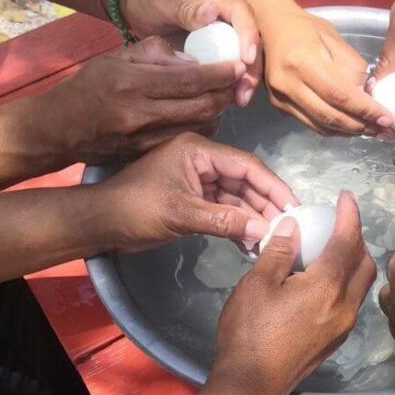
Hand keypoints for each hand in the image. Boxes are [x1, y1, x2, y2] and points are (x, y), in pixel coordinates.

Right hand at [55, 37, 242, 163]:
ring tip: (224, 95)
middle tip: (238, 81)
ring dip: (218, 111)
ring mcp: (144, 139)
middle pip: (201, 106)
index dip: (219, 73)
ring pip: (199, 126)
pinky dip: (202, 125)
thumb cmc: (87, 87)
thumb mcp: (115, 58)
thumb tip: (193, 59)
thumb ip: (154, 54)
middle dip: (226, 93)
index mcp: (131, 83)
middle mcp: (140, 114)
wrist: (59, 129)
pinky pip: (186, 138)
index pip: (189, 79)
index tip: (237, 65)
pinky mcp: (147, 154)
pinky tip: (204, 114)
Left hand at [98, 133, 295, 250]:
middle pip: (245, 181)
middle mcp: (202, 161)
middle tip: (287, 228)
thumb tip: (264, 230)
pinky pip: (224, 211)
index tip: (293, 207)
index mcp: (198, 150)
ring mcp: (198, 181)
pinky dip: (237, 226)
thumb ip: (225, 221)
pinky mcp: (194, 200)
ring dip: (253, 219)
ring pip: (237, 198)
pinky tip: (250, 244)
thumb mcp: (182, 214)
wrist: (101, 223)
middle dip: (266, 205)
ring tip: (270, 241)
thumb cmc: (136, 209)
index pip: (246, 165)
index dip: (273, 186)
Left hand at [120, 0, 262, 106]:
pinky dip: (230, 84)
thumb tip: (212, 12)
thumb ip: (185, 8)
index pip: (242, 13)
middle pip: (249, 40)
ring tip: (239, 101)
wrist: (135, 6)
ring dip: (244, 80)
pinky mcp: (215, 52)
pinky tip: (227, 100)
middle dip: (250, 67)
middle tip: (244, 92)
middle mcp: (226, 17)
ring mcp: (222, 36)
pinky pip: (228, 68)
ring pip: (243, 57)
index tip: (246, 59)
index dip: (248, 35)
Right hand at [212, 192, 375, 394]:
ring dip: (354, 263)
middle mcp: (344, 306)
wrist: (252, 384)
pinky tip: (324, 281)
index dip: (350, 215)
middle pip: (365, 263)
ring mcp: (343, 326)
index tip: (346, 197)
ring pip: (361, 285)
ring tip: (331, 250)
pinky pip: (351, 303)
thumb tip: (293, 226)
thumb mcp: (258, 283)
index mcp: (327, 286)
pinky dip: (346, 283)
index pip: (348, 241)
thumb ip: (278, 251)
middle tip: (337, 224)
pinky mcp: (335, 340)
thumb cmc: (250, 332)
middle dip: (357, 239)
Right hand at [261, 7, 392, 135]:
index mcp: (303, 61)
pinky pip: (311, 124)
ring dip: (348, 132)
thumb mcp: (334, 39)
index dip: (364, 110)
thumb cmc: (305, 28)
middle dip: (360, 126)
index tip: (386, 117)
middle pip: (329, 116)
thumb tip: (368, 97)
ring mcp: (281, 97)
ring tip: (371, 130)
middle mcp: (289, 83)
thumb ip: (352, 69)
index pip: (339, 95)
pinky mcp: (279, 106)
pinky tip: (350, 126)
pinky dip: (333, 129)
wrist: (270, 26)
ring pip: (320, 125)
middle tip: (383, 129)